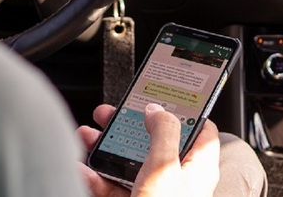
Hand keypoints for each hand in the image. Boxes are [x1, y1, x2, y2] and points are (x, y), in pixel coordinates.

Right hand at [77, 103, 220, 196]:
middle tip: (109, 113)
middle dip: (126, 126)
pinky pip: (110, 185)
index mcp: (195, 167)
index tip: (160, 95)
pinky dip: (93, 176)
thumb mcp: (165, 167)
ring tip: (86, 136)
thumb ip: (163, 133)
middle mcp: (175, 179)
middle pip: (153, 141)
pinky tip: (81, 169)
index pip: (200, 131)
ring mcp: (152, 193)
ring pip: (127, 161)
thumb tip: (158, 109)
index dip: (182, 110)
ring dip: (103, 147)